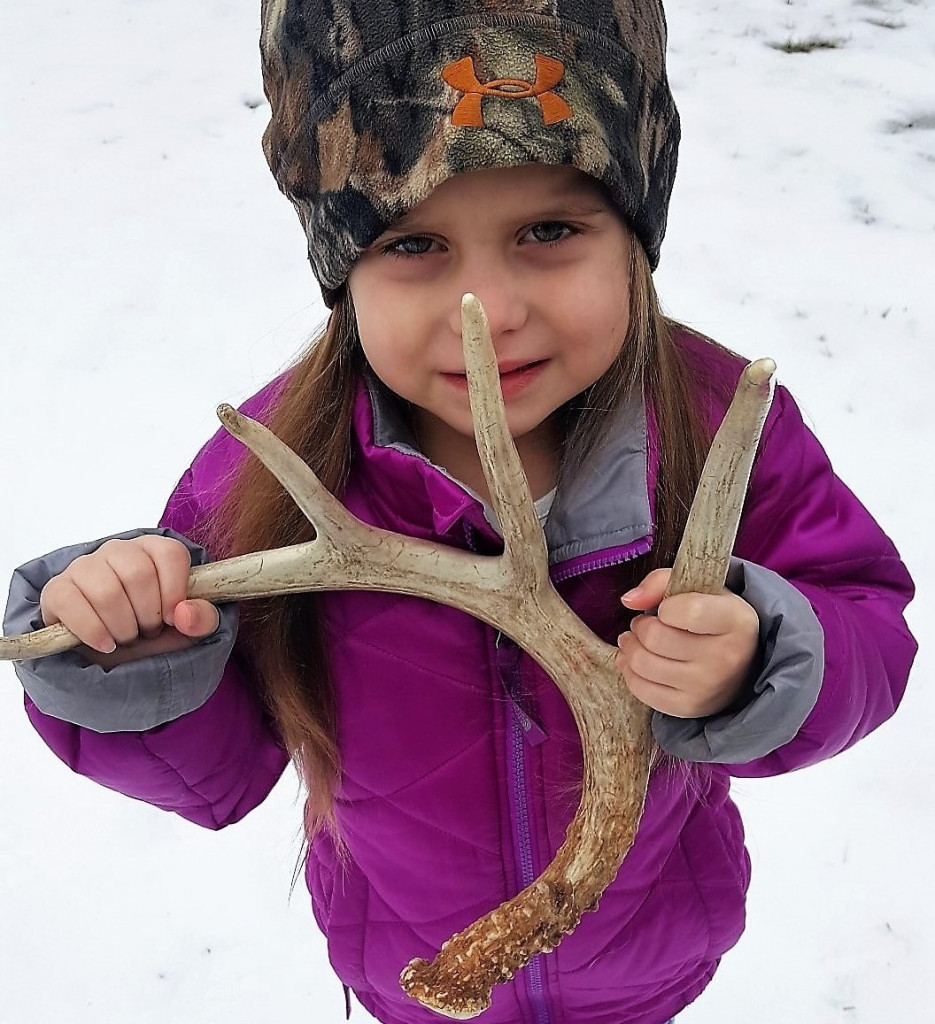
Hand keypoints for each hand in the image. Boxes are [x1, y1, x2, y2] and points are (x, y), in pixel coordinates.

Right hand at [39, 536, 219, 667]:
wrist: (116, 653)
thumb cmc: (155, 630)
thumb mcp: (189, 627)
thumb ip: (202, 618)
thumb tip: (184, 614)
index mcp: (153, 549)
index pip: (170, 554)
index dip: (175, 590)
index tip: (173, 618)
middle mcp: (118, 551)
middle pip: (138, 574)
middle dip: (148, 615)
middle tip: (148, 631)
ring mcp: (84, 567)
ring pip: (106, 591)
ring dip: (122, 627)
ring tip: (127, 636)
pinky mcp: (58, 590)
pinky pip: (70, 603)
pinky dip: (92, 631)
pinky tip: (105, 643)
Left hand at [615, 567, 758, 717]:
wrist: (739, 663)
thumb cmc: (713, 618)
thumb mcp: (700, 589)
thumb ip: (661, 582)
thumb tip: (629, 600)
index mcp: (735, 621)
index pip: (689, 611)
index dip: (666, 606)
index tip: (666, 608)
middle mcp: (725, 658)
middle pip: (656, 638)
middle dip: (640, 626)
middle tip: (644, 623)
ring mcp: (707, 687)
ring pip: (642, 662)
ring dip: (630, 646)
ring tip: (636, 639)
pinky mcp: (688, 707)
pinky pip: (640, 689)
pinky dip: (630, 671)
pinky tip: (637, 660)